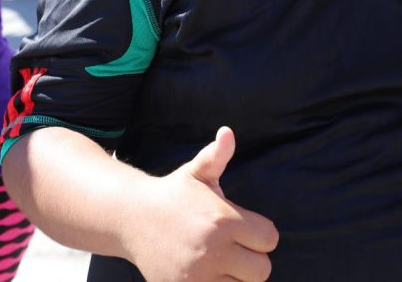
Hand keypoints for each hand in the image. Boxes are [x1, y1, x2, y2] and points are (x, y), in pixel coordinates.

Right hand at [125, 126, 278, 281]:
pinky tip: (211, 274)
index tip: (245, 229)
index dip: (260, 234)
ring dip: (236, 277)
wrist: (132, 217)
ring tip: (223, 263)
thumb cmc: (174, 194)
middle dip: (252, 259)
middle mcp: (213, 249)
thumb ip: (217, 155)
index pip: (269, 239)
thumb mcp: (196, 172)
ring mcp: (199, 275)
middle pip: (261, 270)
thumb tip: (228, 133)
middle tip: (236, 249)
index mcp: (223, 220)